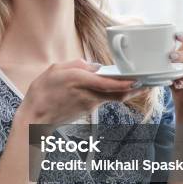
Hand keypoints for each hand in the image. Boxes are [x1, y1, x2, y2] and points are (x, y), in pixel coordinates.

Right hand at [17, 59, 140, 126]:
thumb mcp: (55, 69)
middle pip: (116, 93)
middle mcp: (87, 94)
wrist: (35, 118)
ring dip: (123, 90)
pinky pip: (103, 99)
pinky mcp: (88, 110)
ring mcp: (89, 104)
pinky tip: (114, 88)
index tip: (138, 80)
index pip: (107, 84)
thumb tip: (94, 66)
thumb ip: (77, 64)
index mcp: (78, 80)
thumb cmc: (42, 92)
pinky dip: (110, 93)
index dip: (125, 83)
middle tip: (147, 82)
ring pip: (111, 97)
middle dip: (133, 88)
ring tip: (136, 82)